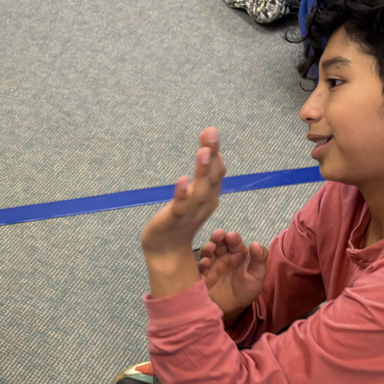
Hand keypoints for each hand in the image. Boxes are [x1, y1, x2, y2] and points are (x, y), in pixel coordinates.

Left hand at [141, 128, 225, 257]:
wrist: (167, 251)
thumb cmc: (180, 221)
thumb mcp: (195, 195)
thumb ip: (204, 176)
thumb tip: (211, 151)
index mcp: (210, 196)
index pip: (216, 171)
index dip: (215, 152)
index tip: (211, 131)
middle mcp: (204, 203)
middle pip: (212, 177)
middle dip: (212, 155)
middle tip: (211, 133)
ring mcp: (190, 212)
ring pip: (200, 191)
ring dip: (202, 171)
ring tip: (203, 151)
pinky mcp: (174, 220)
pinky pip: (180, 207)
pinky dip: (182, 194)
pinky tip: (182, 180)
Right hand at [196, 228, 267, 320]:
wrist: (234, 309)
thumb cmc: (247, 290)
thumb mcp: (257, 275)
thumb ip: (259, 259)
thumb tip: (255, 243)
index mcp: (237, 254)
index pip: (234, 241)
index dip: (232, 238)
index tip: (231, 236)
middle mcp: (223, 257)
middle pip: (218, 243)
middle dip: (217, 237)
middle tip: (217, 235)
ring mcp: (212, 266)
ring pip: (207, 253)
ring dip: (208, 248)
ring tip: (210, 248)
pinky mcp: (203, 276)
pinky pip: (200, 268)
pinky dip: (201, 264)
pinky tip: (205, 263)